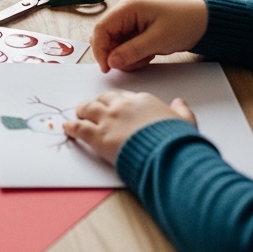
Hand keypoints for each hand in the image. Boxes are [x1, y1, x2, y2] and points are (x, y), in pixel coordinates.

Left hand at [63, 90, 196, 164]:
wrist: (169, 155)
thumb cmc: (178, 141)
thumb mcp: (185, 121)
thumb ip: (180, 110)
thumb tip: (180, 102)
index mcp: (142, 101)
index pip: (122, 97)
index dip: (116, 102)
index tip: (114, 106)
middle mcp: (122, 106)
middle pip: (102, 99)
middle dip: (96, 104)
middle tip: (92, 109)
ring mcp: (108, 120)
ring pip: (87, 109)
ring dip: (81, 111)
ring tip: (77, 114)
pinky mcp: (99, 137)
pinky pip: (79, 128)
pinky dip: (71, 127)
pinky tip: (67, 127)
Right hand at [89, 0, 208, 71]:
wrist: (205, 22)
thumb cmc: (184, 23)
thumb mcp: (157, 40)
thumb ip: (131, 51)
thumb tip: (111, 62)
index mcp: (126, 9)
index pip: (101, 29)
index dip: (99, 49)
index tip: (106, 68)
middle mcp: (124, 14)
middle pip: (106, 37)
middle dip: (115, 54)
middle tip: (131, 64)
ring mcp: (130, 23)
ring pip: (115, 45)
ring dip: (127, 56)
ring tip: (147, 57)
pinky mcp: (137, 32)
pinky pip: (126, 47)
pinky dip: (134, 56)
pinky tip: (149, 55)